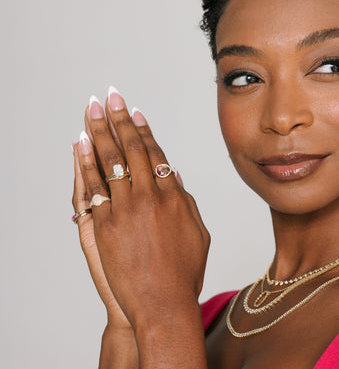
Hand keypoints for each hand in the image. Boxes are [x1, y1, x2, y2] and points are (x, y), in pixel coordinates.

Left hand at [76, 89, 209, 329]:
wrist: (164, 303)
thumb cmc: (185, 271)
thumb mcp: (197, 233)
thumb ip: (186, 201)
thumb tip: (175, 175)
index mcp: (174, 196)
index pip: (157, 154)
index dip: (144, 130)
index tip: (135, 112)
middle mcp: (150, 196)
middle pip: (132, 149)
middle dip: (120, 119)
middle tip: (111, 96)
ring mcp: (126, 209)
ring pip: (111, 160)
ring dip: (100, 131)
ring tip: (92, 109)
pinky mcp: (105, 225)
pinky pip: (93, 186)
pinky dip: (85, 162)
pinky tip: (80, 141)